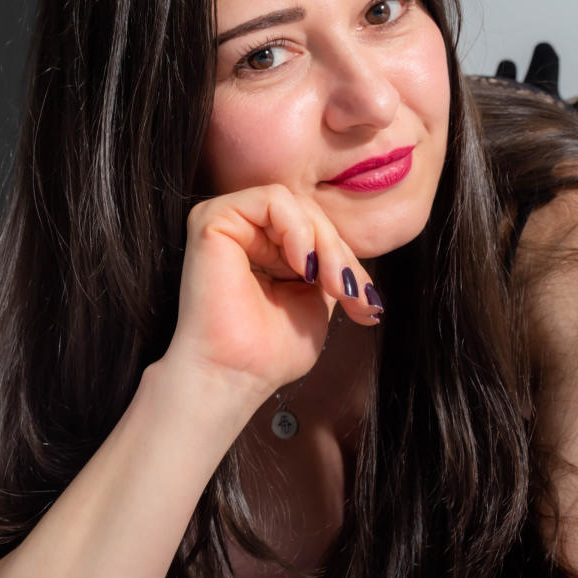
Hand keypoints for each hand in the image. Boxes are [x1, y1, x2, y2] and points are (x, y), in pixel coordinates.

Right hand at [172, 184, 382, 396]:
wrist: (233, 377)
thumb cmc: (267, 353)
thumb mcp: (314, 303)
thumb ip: (327, 269)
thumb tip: (354, 267)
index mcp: (261, 249)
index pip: (314, 230)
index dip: (344, 260)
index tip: (365, 302)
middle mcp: (241, 231)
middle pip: (308, 213)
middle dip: (339, 252)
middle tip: (349, 292)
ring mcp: (225, 222)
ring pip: (294, 203)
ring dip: (323, 243)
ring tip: (325, 282)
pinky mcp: (212, 219)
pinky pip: (273, 200)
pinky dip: (297, 228)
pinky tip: (301, 263)